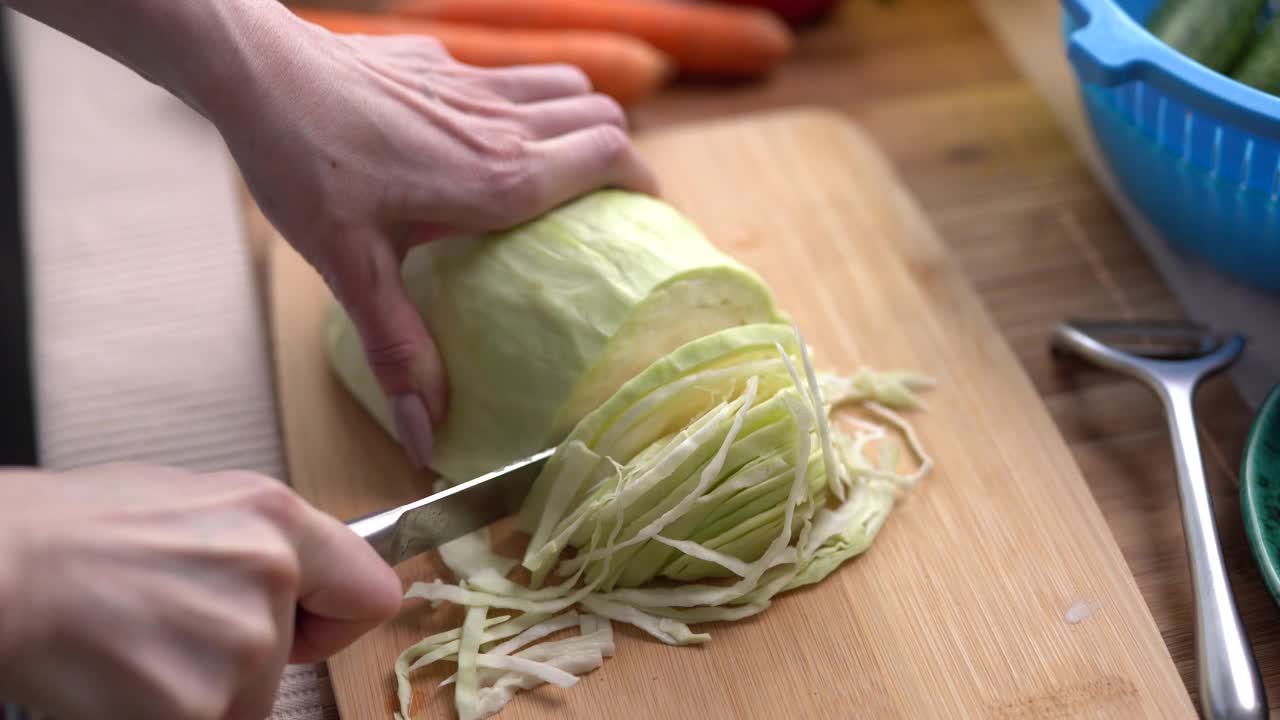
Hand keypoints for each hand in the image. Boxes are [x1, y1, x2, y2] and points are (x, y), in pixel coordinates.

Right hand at [0, 464, 401, 719]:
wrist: (2, 570)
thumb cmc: (76, 531)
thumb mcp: (197, 503)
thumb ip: (263, 543)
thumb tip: (300, 575)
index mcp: (276, 519)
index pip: (372, 594)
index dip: (336, 618)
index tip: (308, 624)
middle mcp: (270, 578)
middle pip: (291, 659)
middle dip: (245, 655)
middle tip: (173, 623)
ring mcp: (238, 647)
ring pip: (244, 700)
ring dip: (199, 688)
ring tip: (138, 641)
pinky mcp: (197, 707)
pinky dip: (164, 713)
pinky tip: (123, 672)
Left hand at [211, 6, 658, 467]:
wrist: (258, 74)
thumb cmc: (304, 163)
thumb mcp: (353, 268)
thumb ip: (400, 350)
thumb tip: (425, 435)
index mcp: (498, 179)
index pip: (610, 159)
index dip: (645, 186)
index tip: (649, 219)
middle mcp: (502, 124)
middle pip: (602, 119)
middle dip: (619, 155)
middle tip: (608, 200)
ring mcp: (475, 84)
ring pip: (569, 86)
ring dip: (582, 119)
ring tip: (568, 160)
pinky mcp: (444, 62)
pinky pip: (516, 75)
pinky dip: (532, 99)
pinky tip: (491, 129)